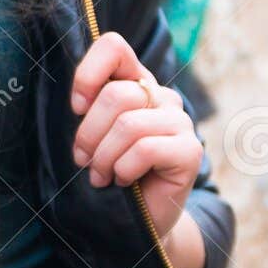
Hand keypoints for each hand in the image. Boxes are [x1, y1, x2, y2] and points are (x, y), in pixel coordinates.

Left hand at [70, 30, 203, 241]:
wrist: (137, 220)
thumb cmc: (108, 173)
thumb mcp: (92, 135)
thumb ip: (88, 109)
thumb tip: (76, 100)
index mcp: (135, 83)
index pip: (114, 47)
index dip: (88, 73)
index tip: (76, 108)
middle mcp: (161, 96)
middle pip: (114, 95)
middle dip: (88, 134)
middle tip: (83, 160)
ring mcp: (179, 122)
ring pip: (128, 124)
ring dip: (104, 158)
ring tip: (101, 176)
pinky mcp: (190, 150)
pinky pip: (145, 149)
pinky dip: (124, 170)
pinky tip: (124, 181)